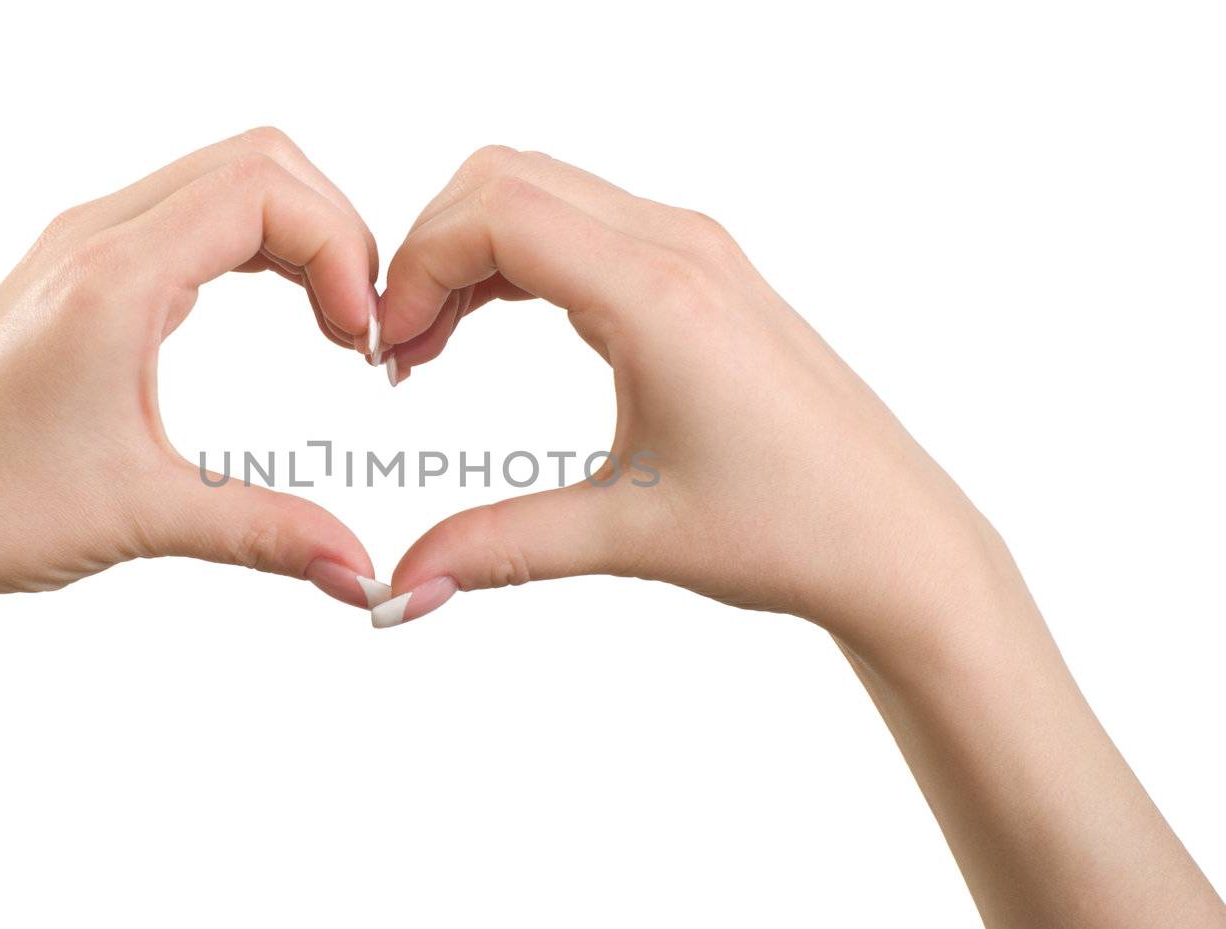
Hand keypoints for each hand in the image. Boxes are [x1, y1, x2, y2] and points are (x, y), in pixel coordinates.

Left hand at [0, 127, 383, 623]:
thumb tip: (364, 571)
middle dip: (333, 231)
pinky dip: (252, 246)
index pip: (265, 190)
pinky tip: (276, 316)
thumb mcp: (145, 516)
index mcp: (112, 275)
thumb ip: (268, 534)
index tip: (360, 342)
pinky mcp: (76, 272)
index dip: (340, 250)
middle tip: (358, 327)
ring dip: (295, 235)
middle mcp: (94, 237)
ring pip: (223, 180)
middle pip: (257, 163)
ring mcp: (80, 246)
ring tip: (331, 325)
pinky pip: (188, 215)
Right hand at [367, 147, 1225, 928]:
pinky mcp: (703, 272)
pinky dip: (518, 258)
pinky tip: (493, 326)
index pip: (496, 215)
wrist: (896, 540)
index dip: (416, 268)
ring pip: (543, 191)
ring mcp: (695, 251)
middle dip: (430, 249)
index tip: (387, 351)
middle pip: (506, 179)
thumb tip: (398, 585)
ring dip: (471, 251)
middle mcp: (677, 247)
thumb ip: (499, 547)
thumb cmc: (789, 531)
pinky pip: (583, 223)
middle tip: (398, 348)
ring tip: (430, 346)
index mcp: (658, 293)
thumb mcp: (628, 536)